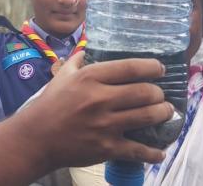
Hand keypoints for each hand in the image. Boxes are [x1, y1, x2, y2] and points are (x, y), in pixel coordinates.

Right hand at [20, 52, 171, 168]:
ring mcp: (105, 125)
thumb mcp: (63, 76)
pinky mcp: (107, 148)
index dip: (152, 67)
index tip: (160, 69)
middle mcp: (100, 99)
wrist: (36, 138)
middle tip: (160, 95)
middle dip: (159, 93)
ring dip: (163, 114)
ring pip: (147, 116)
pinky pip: (138, 150)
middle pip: (145, 92)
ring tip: (165, 112)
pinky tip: (160, 152)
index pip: (130, 68)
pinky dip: (153, 153)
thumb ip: (79, 60)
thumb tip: (92, 49)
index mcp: (90, 78)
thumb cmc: (50, 104)